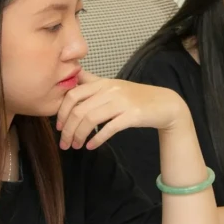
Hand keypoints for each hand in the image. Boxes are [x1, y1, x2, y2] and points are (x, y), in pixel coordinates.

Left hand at [56, 71, 188, 150]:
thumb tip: (72, 76)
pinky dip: (97, 139)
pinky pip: (109, 128)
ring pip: (91, 119)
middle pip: (79, 110)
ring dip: (79, 136)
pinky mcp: (132, 115)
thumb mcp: (113, 86)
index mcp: (103, 83)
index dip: (62, 112)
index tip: (59, 127)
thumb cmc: (136, 97)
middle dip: (68, 129)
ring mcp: (122, 102)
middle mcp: (110, 90)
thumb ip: (92, 82)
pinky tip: (91, 146)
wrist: (164, 104)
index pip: (73, 94)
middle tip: (64, 143)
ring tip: (76, 146)